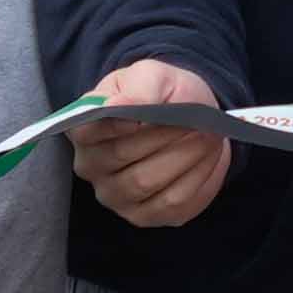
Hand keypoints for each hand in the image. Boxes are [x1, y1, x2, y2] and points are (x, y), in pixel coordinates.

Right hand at [71, 56, 232, 228]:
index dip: (113, 125)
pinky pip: (171, 203)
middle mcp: (91, 167)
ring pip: (147, 182)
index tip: (143, 116)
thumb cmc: (162, 95)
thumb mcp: (153, 76)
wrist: (190, 116)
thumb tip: (114, 105)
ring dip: (185, 157)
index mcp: (84, 129)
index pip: (86, 131)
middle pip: (122, 156)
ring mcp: (115, 196)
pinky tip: (208, 158)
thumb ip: (138, 88)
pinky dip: (196, 178)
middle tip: (197, 121)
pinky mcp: (145, 216)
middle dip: (164, 136)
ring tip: (208, 136)